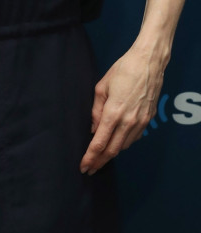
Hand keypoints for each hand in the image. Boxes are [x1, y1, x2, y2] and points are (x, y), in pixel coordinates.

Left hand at [80, 47, 163, 174]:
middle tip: (89, 169)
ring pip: (123, 146)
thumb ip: (96, 110)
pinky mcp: (148, 119)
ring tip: (100, 159)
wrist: (149, 63)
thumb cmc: (123, 70)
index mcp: (113, 113)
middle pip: (112, 150)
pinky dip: (123, 144)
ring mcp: (141, 122)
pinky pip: (133, 138)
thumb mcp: (102, 87)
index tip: (83, 166)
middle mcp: (128, 121)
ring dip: (111, 154)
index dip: (90, 157)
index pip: (99, 143)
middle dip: (99, 162)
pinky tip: (115, 144)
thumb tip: (93, 128)